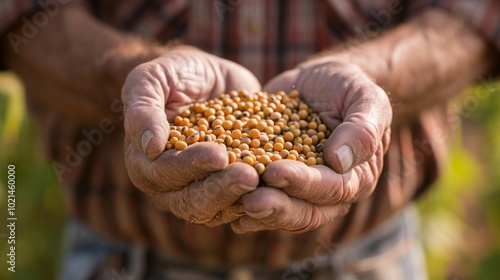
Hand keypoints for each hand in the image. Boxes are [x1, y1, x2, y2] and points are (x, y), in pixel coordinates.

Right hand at [122, 46, 260, 225]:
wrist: (208, 78)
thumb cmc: (174, 75)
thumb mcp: (151, 79)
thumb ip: (143, 109)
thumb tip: (149, 147)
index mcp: (145, 163)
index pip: (165, 173)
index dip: (190, 166)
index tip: (218, 154)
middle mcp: (171, 186)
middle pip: (192, 201)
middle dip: (221, 189)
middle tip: (249, 176)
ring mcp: (202, 190)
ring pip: (220, 209)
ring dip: (243, 198)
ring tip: (266, 181)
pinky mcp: (230, 188)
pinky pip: (244, 201)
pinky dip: (262, 196)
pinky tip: (281, 183)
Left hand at [231, 57, 391, 232]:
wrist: (320, 82)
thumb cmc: (348, 88)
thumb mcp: (366, 98)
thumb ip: (363, 128)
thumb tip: (339, 161)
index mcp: (356, 177)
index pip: (332, 188)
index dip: (304, 182)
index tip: (276, 171)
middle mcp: (327, 192)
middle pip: (305, 211)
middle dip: (277, 207)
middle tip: (250, 200)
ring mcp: (299, 190)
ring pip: (280, 211)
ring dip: (256, 211)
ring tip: (231, 203)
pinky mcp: (274, 181)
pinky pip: (261, 196)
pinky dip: (241, 201)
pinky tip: (221, 200)